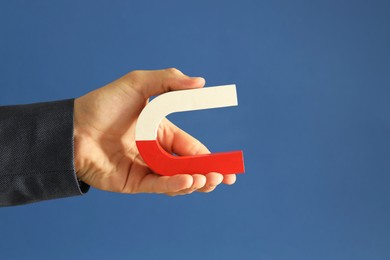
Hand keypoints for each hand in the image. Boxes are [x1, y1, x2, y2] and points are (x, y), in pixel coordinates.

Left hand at [74, 68, 235, 195]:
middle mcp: (155, 152)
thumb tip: (201, 83)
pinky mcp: (132, 183)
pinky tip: (189, 181)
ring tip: (208, 179)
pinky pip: (157, 185)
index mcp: (160, 132)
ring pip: (176, 180)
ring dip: (195, 181)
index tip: (227, 163)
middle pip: (187, 167)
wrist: (72, 127)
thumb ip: (169, 81)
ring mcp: (144, 169)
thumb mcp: (138, 83)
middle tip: (225, 178)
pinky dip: (174, 185)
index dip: (209, 156)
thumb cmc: (103, 104)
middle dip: (208, 174)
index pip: (190, 147)